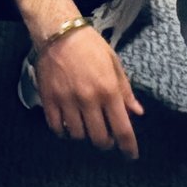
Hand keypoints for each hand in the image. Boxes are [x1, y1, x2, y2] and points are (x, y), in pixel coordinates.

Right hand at [31, 26, 143, 157]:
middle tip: (106, 137)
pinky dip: (63, 131)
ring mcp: (66, 100)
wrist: (58, 31)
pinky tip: (67, 126)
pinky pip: (55, 126)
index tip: (130, 155)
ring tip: (85, 128)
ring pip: (77, 135)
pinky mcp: (48, 98)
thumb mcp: (114, 64)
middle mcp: (88, 99)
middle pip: (99, 138)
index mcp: (108, 91)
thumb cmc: (90, 46)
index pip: (123, 129)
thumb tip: (137, 112)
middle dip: (106, 143)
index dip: (128, 148)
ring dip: (84, 136)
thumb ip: (125, 91)